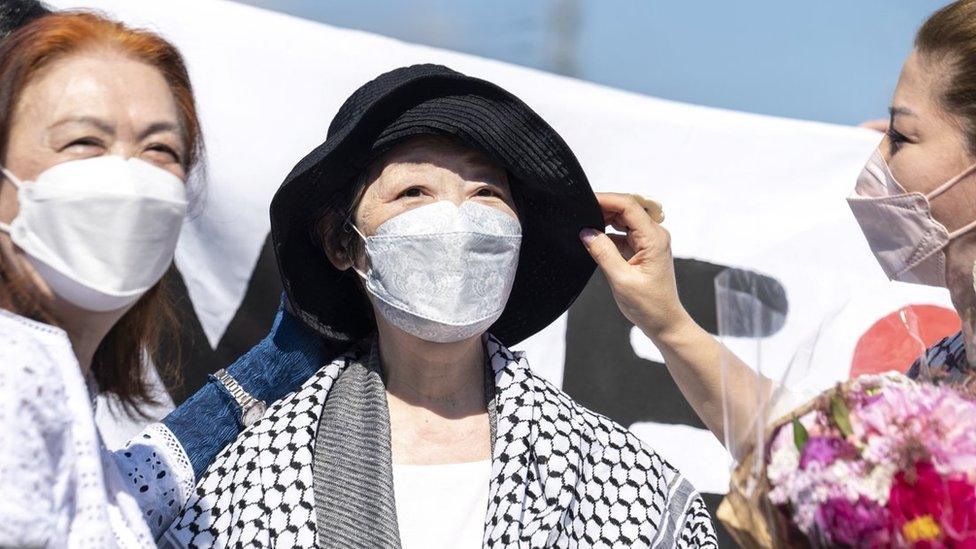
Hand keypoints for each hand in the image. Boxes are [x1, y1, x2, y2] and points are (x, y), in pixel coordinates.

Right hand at [579, 193, 690, 339]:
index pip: (629, 205)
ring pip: (625, 218)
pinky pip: (624, 232)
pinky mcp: (643, 248)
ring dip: (605, 220)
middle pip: (627, 208)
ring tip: (585, 225)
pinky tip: (595, 240)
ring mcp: (650, 241)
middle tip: (580, 214)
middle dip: (603, 207)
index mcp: (654, 238)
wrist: (665, 322)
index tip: (585, 200)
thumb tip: (586, 232)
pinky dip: (609, 233)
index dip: (606, 199)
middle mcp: (655, 235)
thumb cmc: (649, 306)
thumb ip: (603, 253)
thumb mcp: (621, 280)